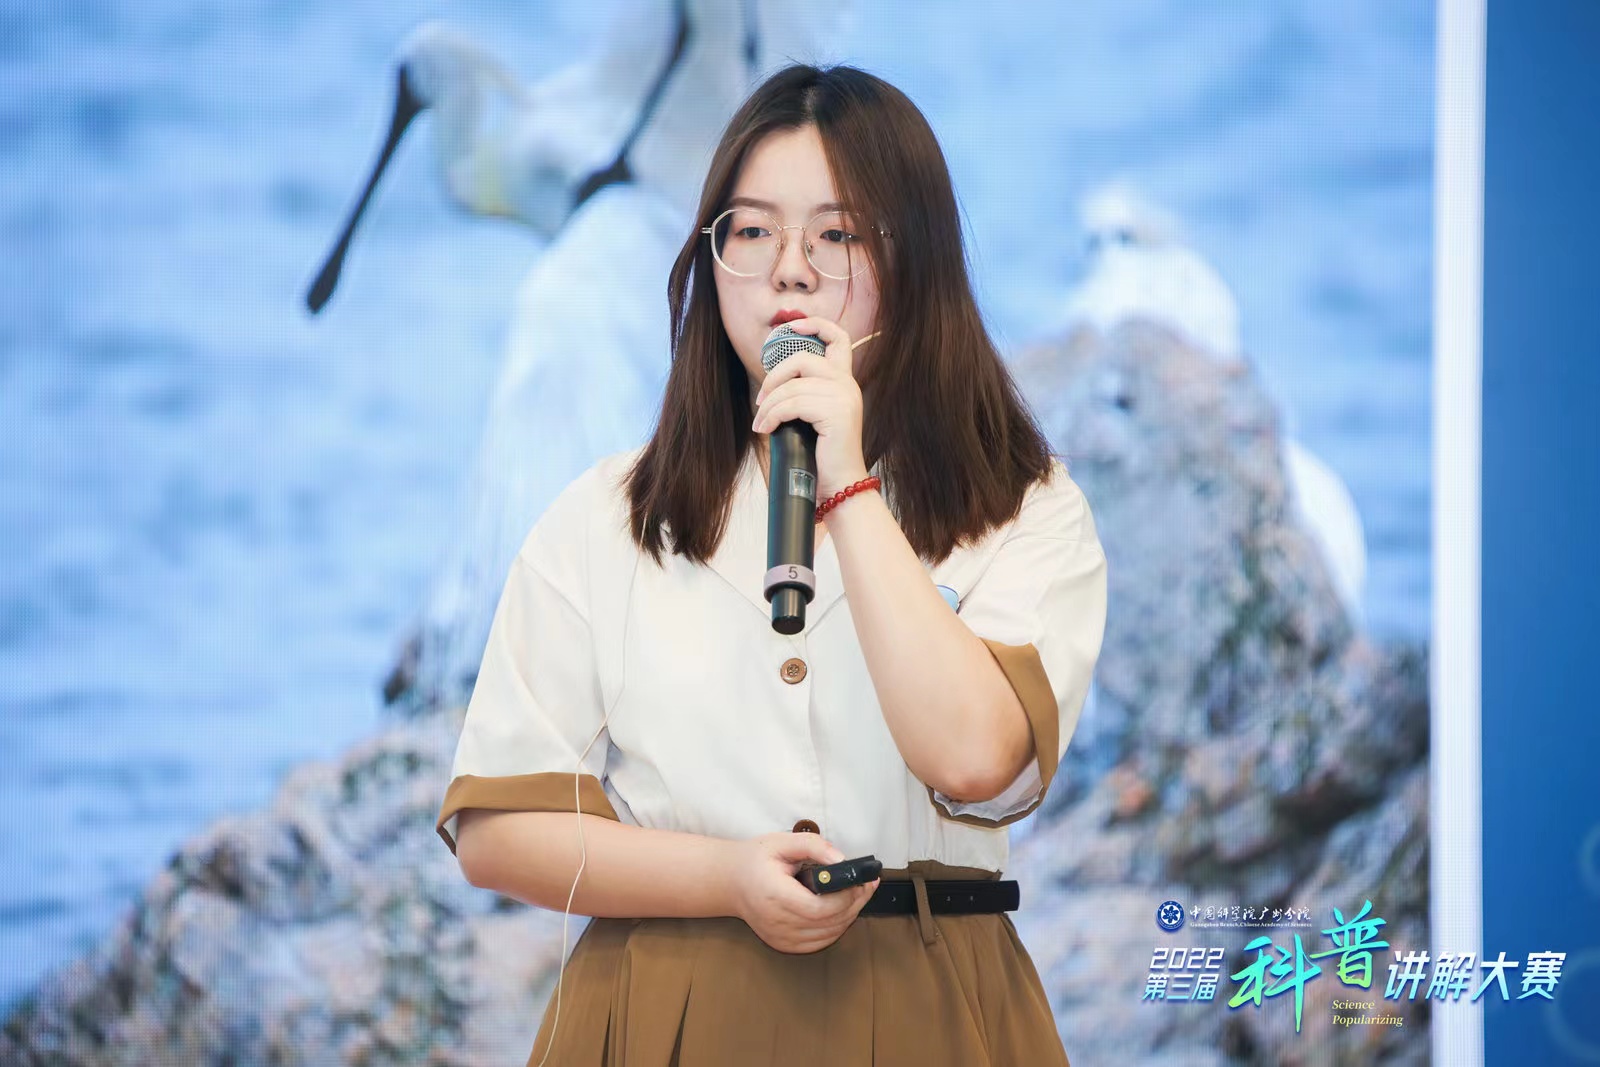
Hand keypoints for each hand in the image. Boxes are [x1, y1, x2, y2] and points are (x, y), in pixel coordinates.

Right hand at [726, 832, 878, 953]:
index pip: (820, 908)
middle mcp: (776, 922)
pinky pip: (819, 942)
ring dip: (849, 915)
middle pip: (829, 923)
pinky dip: (836, 927)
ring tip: (859, 894)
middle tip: (867, 884)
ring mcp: (780, 937)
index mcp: (775, 895)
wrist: (731, 882)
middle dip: (855, 903)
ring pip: (828, 935)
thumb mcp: (782, 842)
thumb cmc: (756, 860)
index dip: (846, 897)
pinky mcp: (784, 944)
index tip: (861, 880)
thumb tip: (842, 861)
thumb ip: (814, 846)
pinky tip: (843, 910)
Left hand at [752, 317, 869, 498]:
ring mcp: (844, 396)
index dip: (814, 325)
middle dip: (773, 377)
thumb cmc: (822, 455)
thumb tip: (771, 383)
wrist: (840, 485)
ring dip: (768, 406)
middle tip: (761, 401)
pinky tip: (766, 430)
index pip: (838, 338)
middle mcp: (848, 384)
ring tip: (762, 424)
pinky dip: (772, 416)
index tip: (790, 326)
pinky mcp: (836, 412)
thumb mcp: (812, 416)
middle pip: (802, 358)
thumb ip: (802, 393)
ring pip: (792, 386)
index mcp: (845, 381)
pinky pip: (792, 404)